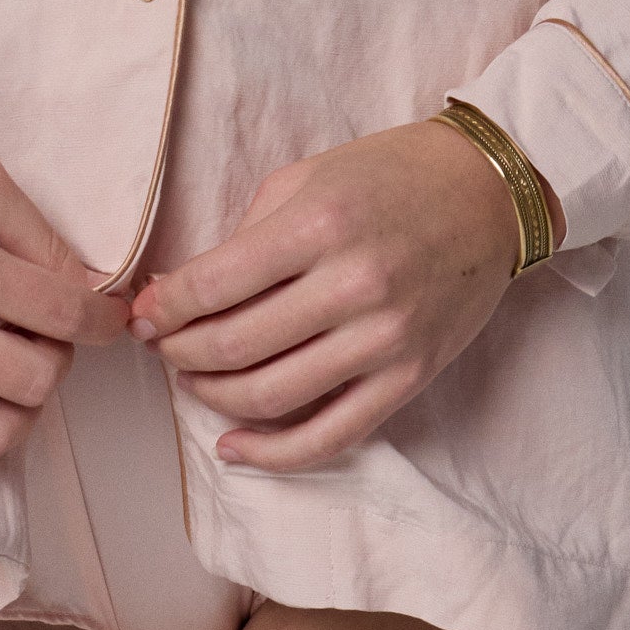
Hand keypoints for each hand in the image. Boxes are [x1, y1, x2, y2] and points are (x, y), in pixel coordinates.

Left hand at [127, 119, 559, 470]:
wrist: (487, 193)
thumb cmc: (389, 176)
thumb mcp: (307, 178)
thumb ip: (246, 236)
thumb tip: (179, 293)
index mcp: (320, 225)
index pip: (213, 285)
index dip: (163, 308)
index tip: (143, 313)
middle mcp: (353, 285)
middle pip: (234, 346)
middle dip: (179, 352)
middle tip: (161, 345)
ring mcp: (385, 339)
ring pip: (272, 396)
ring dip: (213, 397)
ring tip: (193, 380)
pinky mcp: (409, 378)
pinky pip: (331, 436)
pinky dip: (273, 453)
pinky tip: (233, 447)